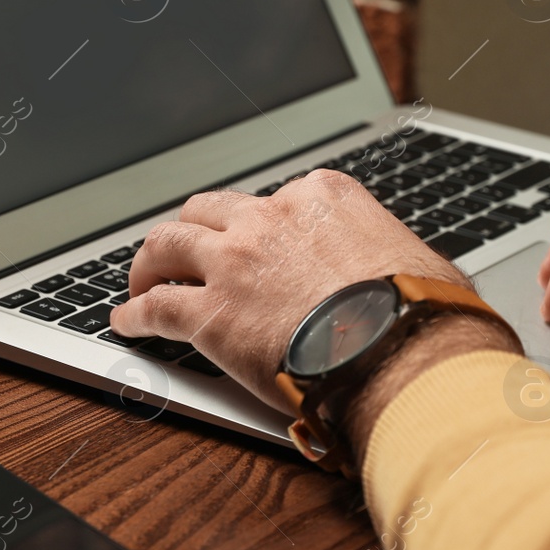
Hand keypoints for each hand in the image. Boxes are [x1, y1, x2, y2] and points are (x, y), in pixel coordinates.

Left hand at [109, 170, 475, 411]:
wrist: (402, 352)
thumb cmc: (423, 313)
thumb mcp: (421, 259)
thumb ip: (395, 255)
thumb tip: (415, 273)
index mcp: (324, 197)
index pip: (275, 200)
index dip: (259, 227)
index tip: (254, 245)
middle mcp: (272, 218)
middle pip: (210, 210)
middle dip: (193, 230)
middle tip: (182, 252)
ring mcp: (235, 263)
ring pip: (167, 244)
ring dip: (150, 262)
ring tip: (142, 281)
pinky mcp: (211, 316)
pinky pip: (157, 309)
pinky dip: (135, 315)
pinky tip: (127, 325)